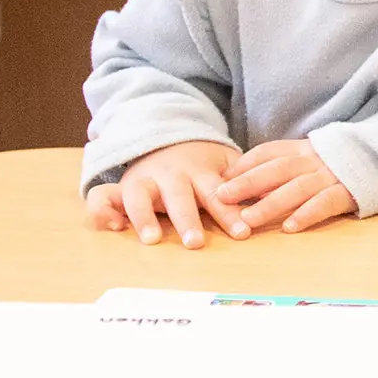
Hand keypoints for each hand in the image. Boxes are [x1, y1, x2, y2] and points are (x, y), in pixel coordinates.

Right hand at [84, 140, 250, 248]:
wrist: (167, 135)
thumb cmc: (203, 162)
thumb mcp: (226, 164)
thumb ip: (247, 182)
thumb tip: (274, 200)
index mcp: (201, 172)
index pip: (218, 194)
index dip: (230, 213)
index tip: (242, 232)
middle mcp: (171, 176)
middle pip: (179, 198)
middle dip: (187, 219)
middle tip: (195, 242)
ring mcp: (144, 180)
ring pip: (140, 197)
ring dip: (145, 217)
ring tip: (152, 239)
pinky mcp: (122, 187)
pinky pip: (104, 198)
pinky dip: (103, 211)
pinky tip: (112, 227)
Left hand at [216, 139, 357, 232]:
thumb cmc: (336, 165)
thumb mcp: (308, 158)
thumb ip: (278, 166)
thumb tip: (236, 179)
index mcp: (301, 150)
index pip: (267, 153)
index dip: (242, 166)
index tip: (219, 180)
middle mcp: (313, 160)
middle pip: (276, 170)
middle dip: (247, 183)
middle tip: (221, 197)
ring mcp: (330, 176)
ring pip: (296, 188)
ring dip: (270, 204)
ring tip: (248, 220)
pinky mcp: (347, 192)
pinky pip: (324, 203)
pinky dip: (307, 214)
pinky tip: (290, 227)